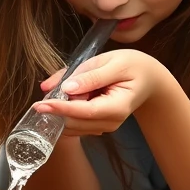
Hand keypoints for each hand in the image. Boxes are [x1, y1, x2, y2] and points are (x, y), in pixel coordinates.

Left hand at [33, 49, 167, 137]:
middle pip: (74, 122)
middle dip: (57, 109)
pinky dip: (65, 110)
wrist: (149, 78)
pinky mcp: (97, 125)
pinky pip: (74, 122)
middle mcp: (110, 122)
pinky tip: (68, 95)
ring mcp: (104, 126)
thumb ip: (90, 75)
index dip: (60, 109)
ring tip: (63, 87)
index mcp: (117, 107)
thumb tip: (67, 88)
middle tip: (50, 88)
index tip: (40, 104)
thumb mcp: (115, 63)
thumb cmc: (134, 66)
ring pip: (71, 125)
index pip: (84, 112)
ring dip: (60, 110)